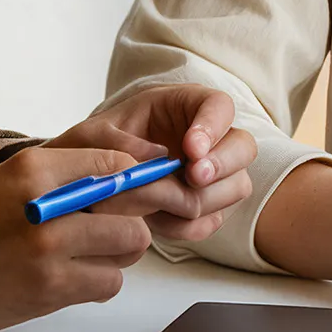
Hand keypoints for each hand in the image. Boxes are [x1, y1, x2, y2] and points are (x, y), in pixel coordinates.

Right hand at [0, 146, 174, 331]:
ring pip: (130, 244)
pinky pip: (109, 283)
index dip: (140, 177)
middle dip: (131, 217)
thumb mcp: (8, 181)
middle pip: (133, 203)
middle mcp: (44, 200)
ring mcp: (48, 247)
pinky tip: (71, 279)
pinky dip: (99, 283)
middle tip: (111, 228)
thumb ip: (66, 171)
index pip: (117, 160)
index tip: (138, 192)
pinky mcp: (49, 289)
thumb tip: (135, 166)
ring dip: (118, 253)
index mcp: (32, 165)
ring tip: (85, 255)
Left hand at [41, 85, 257, 245]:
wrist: (89, 180)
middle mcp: (209, 139)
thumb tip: (154, 157)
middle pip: (243, 147)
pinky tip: (156, 219)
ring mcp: (214, 175)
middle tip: (191, 177)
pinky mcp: (207, 208)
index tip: (191, 148)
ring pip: (236, 187)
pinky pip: (212, 220)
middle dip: (220, 165)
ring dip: (202, 199)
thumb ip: (116, 141)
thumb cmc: (95, 147)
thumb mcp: (91, 136)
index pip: (219, 106)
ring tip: (160, 201)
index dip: (212, 127)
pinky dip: (187, 225)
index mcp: (185, 106)